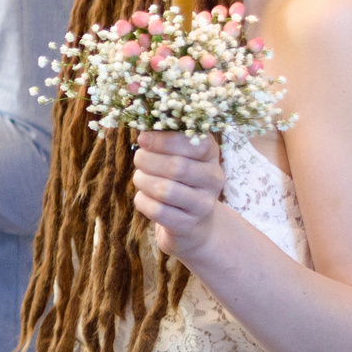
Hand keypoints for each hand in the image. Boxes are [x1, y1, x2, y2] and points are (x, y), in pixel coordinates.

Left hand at [131, 130, 229, 262]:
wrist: (192, 223)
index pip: (196, 143)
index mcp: (211, 155)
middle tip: (138, 157)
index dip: (165, 139)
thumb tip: (142, 126)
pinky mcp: (188, 225)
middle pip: (177, 167)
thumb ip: (165, 137)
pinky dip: (143, 200)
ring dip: (143, 180)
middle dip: (148, 160)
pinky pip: (157, 210)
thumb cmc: (179, 179)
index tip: (143, 138)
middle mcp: (214, 179)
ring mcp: (203, 205)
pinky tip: (144, 196)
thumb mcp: (179, 154)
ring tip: (140, 177)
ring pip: (165, 190)